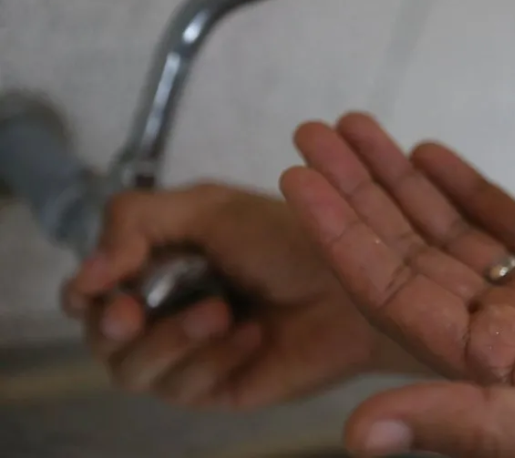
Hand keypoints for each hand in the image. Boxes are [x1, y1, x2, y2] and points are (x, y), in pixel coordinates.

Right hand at [62, 184, 395, 409]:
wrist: (352, 282)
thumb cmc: (287, 238)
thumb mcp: (209, 206)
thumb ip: (135, 221)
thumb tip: (88, 271)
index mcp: (159, 264)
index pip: (90, 289)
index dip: (83, 290)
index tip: (97, 285)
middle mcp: (167, 311)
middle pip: (100, 337)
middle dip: (115, 323)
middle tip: (134, 312)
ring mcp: (190, 353)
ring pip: (132, 370)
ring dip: (169, 339)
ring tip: (218, 311)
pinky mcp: (217, 386)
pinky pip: (184, 388)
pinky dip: (212, 358)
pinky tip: (252, 334)